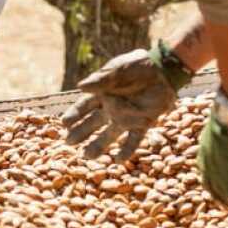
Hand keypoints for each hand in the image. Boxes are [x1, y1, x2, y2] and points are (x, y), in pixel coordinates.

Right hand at [61, 41, 192, 160]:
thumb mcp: (117, 69)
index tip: (64, 123)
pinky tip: (118, 160)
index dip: (74, 114)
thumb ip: (100, 79)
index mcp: (103, 93)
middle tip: (68, 143)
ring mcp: (127, 117)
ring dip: (98, 145)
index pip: (84, 106)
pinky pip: (133, 140)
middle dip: (80, 133)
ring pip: (109, 135)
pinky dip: (126, 151)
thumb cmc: (138, 66)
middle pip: (92, 123)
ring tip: (87, 155)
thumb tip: (80, 86)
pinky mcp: (143, 123)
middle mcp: (112, 108)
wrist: (163, 70)